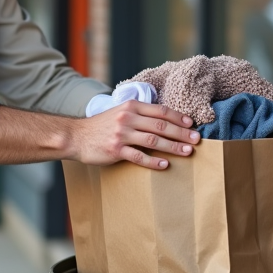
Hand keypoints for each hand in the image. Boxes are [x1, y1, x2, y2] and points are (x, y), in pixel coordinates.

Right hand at [69, 101, 198, 169]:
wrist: (76, 136)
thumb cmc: (101, 126)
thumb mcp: (120, 112)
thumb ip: (139, 114)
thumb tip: (163, 120)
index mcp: (131, 107)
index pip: (160, 110)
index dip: (178, 117)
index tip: (191, 124)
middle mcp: (127, 118)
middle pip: (161, 125)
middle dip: (181, 133)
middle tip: (196, 139)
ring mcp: (121, 134)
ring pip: (153, 140)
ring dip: (173, 146)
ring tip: (187, 152)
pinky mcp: (115, 150)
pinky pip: (139, 156)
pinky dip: (153, 161)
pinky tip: (165, 165)